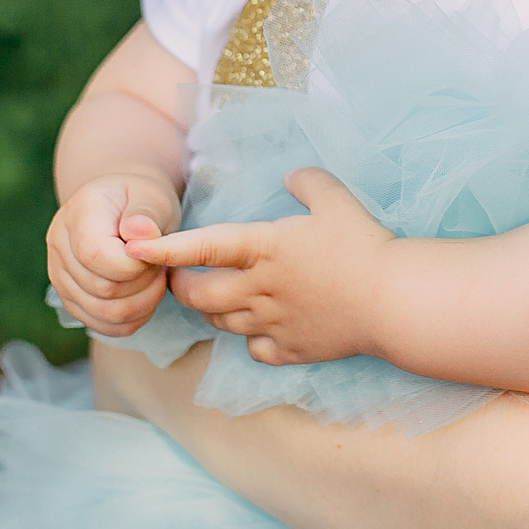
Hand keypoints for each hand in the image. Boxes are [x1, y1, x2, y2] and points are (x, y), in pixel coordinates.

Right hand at [47, 172, 181, 336]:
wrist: (124, 209)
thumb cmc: (141, 201)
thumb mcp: (151, 196)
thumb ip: (147, 213)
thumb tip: (139, 234)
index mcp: (77, 214)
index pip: (95, 255)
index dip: (133, 266)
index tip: (156, 254)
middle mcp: (59, 245)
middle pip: (101, 289)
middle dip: (143, 284)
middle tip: (161, 267)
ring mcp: (59, 274)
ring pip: (102, 312)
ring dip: (141, 304)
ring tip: (156, 280)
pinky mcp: (70, 298)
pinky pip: (101, 325)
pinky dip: (130, 320)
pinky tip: (146, 300)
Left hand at [127, 168, 391, 365]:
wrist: (393, 302)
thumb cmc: (364, 246)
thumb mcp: (336, 199)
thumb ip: (307, 182)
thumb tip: (290, 178)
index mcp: (264, 248)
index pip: (202, 247)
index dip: (164, 247)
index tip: (135, 247)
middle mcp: (258, 290)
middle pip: (198, 297)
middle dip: (182, 286)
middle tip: (183, 275)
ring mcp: (272, 324)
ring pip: (220, 323)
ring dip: (214, 310)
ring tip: (223, 295)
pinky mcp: (290, 350)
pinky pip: (254, 349)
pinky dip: (250, 338)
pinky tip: (263, 326)